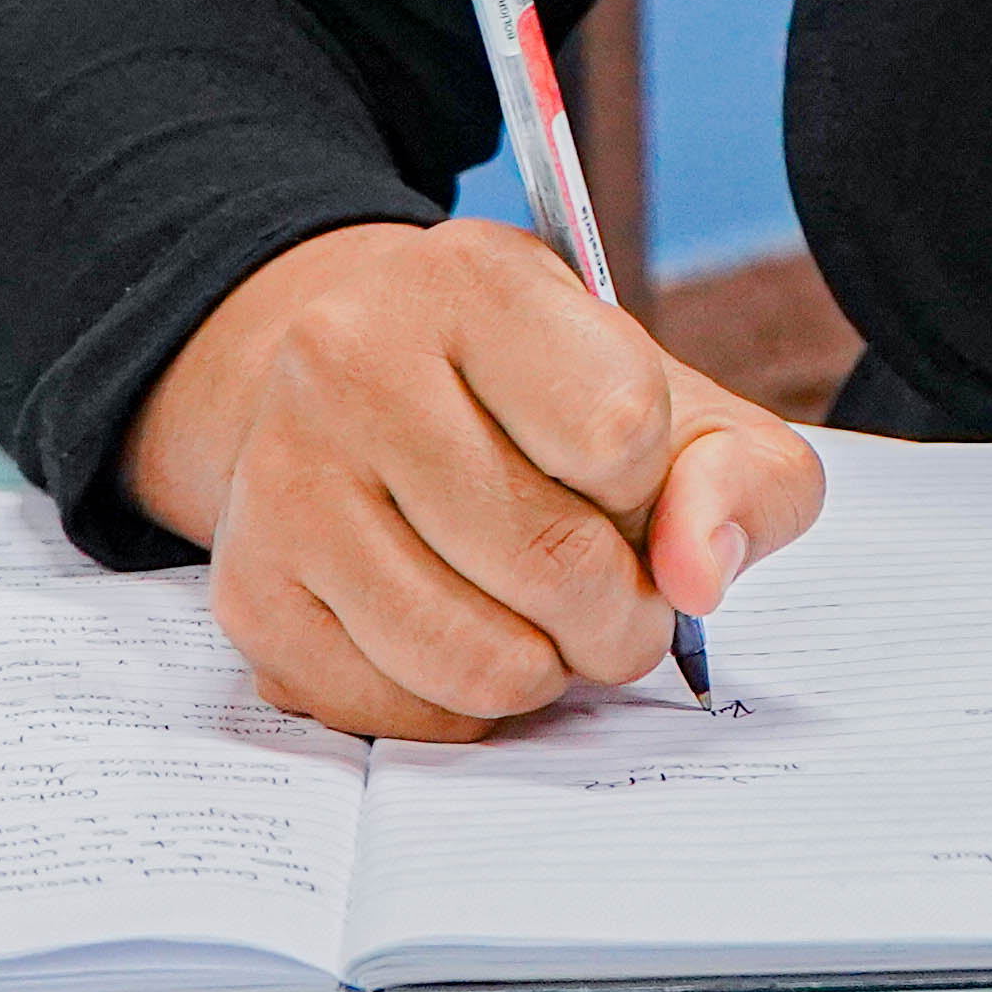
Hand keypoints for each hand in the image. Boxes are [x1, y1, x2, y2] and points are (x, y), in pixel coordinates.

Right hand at [122, 217, 824, 737]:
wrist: (370, 396)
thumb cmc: (547, 408)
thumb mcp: (678, 405)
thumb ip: (743, 479)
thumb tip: (699, 576)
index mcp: (474, 280)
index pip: (619, 431)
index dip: (650, 492)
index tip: (627, 486)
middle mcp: (351, 358)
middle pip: (550, 560)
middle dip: (619, 619)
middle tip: (616, 604)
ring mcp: (283, 476)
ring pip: (471, 655)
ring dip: (542, 674)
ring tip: (541, 625)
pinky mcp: (247, 588)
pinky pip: (392, 710)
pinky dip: (456, 709)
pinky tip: (459, 637)